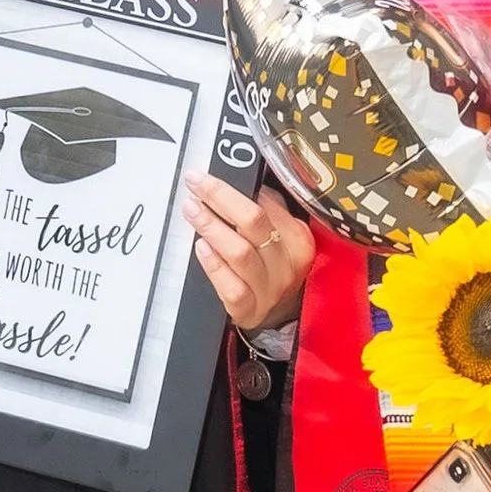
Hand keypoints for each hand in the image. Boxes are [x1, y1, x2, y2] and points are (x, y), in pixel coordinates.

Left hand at [182, 173, 313, 333]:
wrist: (280, 314)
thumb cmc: (273, 268)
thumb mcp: (281, 237)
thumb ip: (267, 209)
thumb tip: (240, 180)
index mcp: (298, 239)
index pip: (266, 203)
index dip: (233, 187)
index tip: (206, 177)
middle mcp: (287, 264)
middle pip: (253, 222)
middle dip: (219, 197)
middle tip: (195, 184)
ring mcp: (269, 289)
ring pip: (240, 253)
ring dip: (211, 227)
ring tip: (191, 210)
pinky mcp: (250, 310)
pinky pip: (232, 287)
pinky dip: (214, 265)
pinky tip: (201, 248)